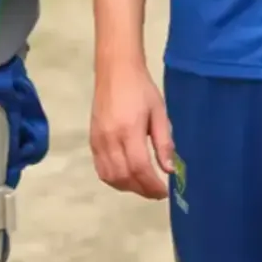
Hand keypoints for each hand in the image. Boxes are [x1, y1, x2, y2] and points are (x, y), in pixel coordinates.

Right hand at [90, 59, 173, 200]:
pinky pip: (101, 168)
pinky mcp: (92, 139)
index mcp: (129, 130)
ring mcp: (98, 141)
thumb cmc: (141, 88)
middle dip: (142, 190)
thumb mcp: (159, 111)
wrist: (115, 70)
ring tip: (142, 185)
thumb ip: (164, 142)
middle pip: (124, 177)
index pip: (140, 168)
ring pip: (110, 177)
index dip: (153, 186)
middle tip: (156, 191)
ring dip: (127, 187)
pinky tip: (126, 176)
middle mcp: (110, 139)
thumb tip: (169, 170)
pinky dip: (114, 179)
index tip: (165, 192)